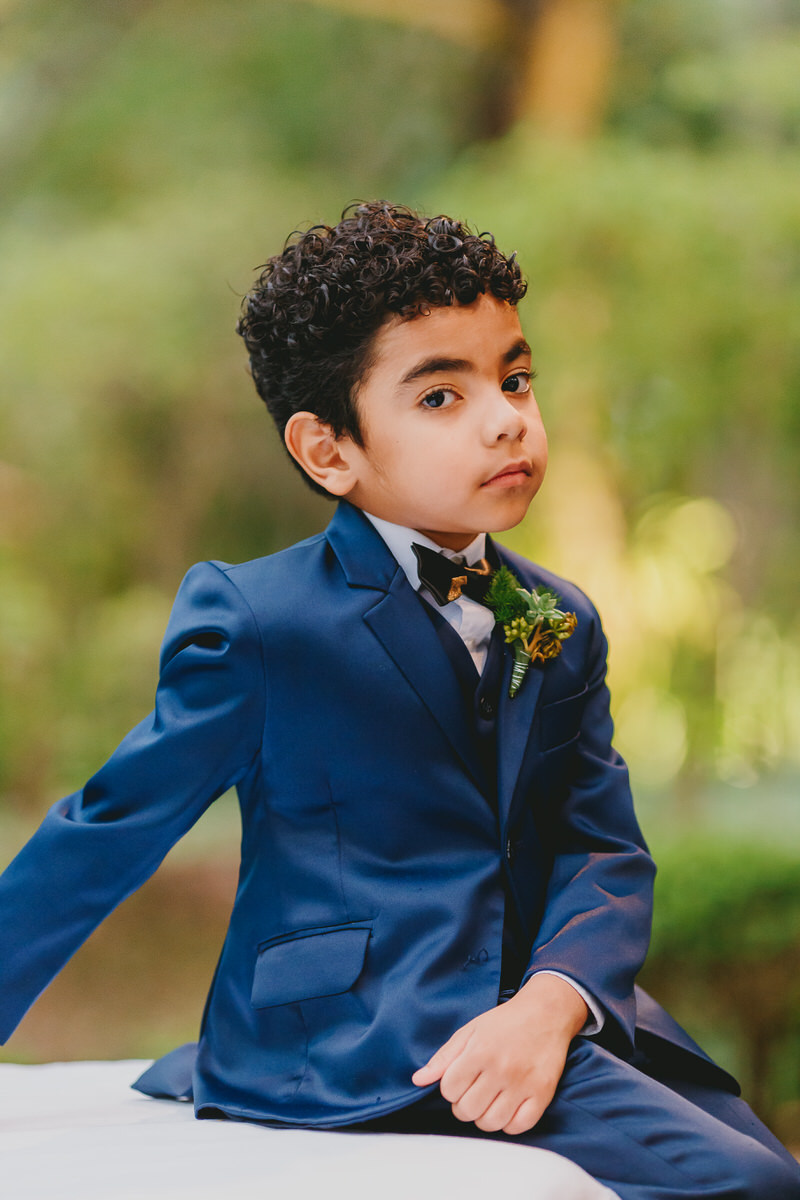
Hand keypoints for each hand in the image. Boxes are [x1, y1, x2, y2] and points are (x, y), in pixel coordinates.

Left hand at [411, 973, 587, 1134]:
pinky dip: (509, 1123)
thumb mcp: (469, 1031)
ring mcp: (523, 1084)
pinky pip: (519, 1126)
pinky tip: (507, 1107)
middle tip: (473, 1092)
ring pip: (491, 1123)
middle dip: (464, 1106)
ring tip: (489, 1100)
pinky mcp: (542, 1094)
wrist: (546, 1013)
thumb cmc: (504, 1022)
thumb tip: (418, 1080)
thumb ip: (443, 1057)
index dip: (450, 1089)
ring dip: (484, 1117)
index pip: (449, 1090)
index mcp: (479, 1051)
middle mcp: (501, 1069)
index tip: (460, 1081)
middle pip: (468, 1111)